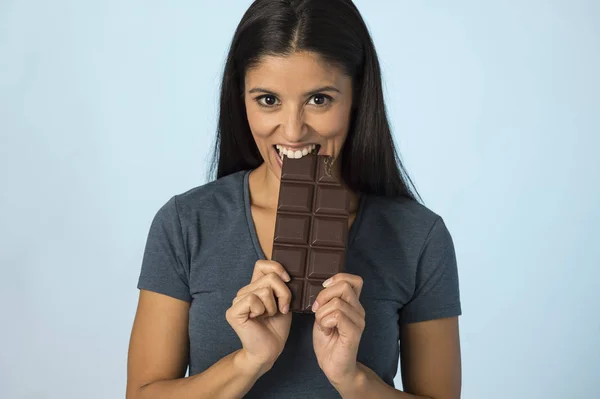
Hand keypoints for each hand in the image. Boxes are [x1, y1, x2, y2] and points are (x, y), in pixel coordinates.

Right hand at [226, 260, 292, 374]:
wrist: (269, 350)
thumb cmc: (277, 327)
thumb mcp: (284, 301)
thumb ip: (281, 285)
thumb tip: (285, 273)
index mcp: (255, 287)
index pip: (262, 264)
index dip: (277, 268)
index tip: (288, 280)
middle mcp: (244, 291)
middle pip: (270, 277)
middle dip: (283, 294)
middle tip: (281, 309)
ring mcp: (237, 300)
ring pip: (264, 289)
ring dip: (273, 306)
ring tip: (268, 316)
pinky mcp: (233, 311)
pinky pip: (253, 299)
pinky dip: (261, 310)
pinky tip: (258, 319)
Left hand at [312, 273, 364, 387]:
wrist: (334, 367)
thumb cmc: (328, 342)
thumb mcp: (324, 315)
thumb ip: (327, 301)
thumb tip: (323, 287)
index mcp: (353, 304)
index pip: (354, 280)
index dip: (337, 278)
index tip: (323, 288)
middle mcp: (359, 310)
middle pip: (343, 286)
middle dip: (323, 296)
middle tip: (317, 310)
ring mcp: (358, 321)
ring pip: (336, 303)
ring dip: (321, 314)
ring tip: (322, 326)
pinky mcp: (354, 332)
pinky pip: (337, 316)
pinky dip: (325, 322)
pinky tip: (326, 331)